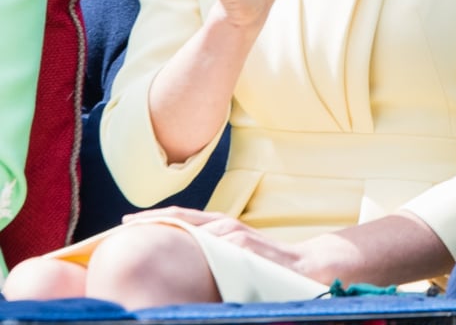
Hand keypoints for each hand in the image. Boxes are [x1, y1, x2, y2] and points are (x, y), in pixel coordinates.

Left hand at [122, 207, 312, 278]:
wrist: (306, 264)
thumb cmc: (267, 263)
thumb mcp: (235, 253)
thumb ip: (213, 251)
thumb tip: (183, 262)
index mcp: (221, 225)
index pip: (180, 216)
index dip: (153, 217)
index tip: (126, 223)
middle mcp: (225, 226)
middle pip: (180, 219)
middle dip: (151, 222)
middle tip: (122, 228)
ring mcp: (234, 236)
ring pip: (194, 234)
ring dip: (169, 236)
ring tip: (143, 241)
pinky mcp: (244, 249)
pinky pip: (214, 249)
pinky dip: (196, 250)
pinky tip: (178, 254)